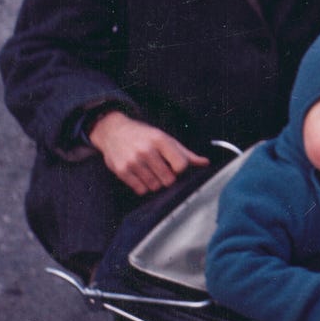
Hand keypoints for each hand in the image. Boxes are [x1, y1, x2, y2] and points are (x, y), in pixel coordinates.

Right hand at [87, 111, 208, 195]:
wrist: (114, 131)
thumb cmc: (145, 136)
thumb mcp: (166, 139)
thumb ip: (186, 153)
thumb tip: (205, 163)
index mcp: (161, 140)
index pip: (181, 165)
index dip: (181, 170)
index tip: (176, 167)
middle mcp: (146, 150)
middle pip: (168, 180)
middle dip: (168, 178)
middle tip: (162, 170)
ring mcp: (133, 161)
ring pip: (154, 187)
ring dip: (155, 183)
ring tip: (150, 171)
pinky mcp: (122, 171)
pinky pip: (140, 190)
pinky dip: (143, 186)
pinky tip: (141, 175)